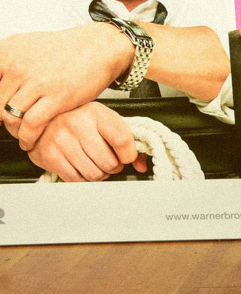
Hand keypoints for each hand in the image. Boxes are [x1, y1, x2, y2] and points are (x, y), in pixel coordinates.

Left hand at [0, 25, 132, 148]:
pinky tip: (30, 140)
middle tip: (10, 124)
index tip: (0, 111)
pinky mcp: (57, 96)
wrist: (99, 47)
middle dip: (1, 119)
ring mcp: (37, 82)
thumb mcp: (26, 46)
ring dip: (14, 130)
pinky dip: (27, 137)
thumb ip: (5, 63)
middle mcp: (18, 66)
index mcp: (6, 52)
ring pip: (10, 116)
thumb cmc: (65, 49)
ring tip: (20, 133)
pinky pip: (31, 124)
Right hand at [26, 102, 146, 181]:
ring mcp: (62, 141)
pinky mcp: (50, 156)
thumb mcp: (105, 121)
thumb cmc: (81, 119)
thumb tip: (142, 166)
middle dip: (115, 167)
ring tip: (98, 165)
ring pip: (94, 174)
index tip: (127, 158)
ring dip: (101, 175)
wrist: (46, 117)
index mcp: (97, 113)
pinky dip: (84, 179)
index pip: (122, 140)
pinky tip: (84, 169)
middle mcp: (78, 125)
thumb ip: (127, 140)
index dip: (129, 155)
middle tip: (111, 162)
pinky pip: (76, 179)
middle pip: (109, 162)